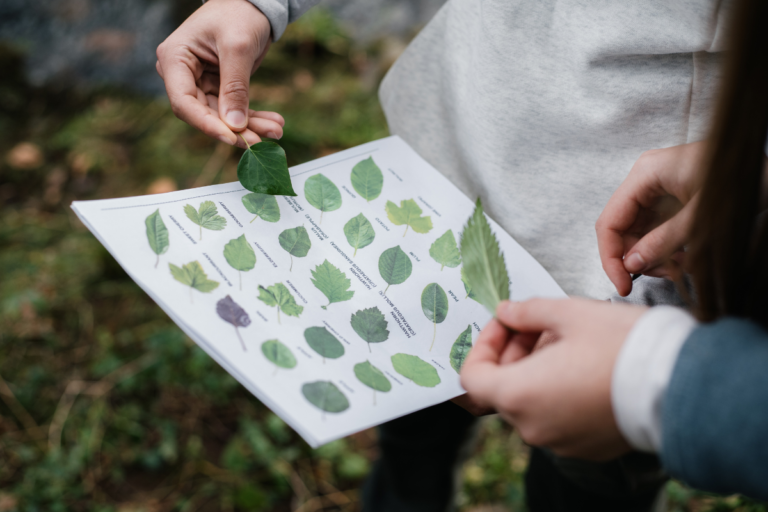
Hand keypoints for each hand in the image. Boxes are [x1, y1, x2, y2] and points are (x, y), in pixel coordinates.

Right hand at [156, 0, 283, 147]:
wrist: (253, 2)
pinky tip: (274, 123)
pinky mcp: (217, 87)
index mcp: (174, 59)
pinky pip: (234, 109)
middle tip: (260, 141)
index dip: (207, 124)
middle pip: (204, 113)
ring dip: (250, 126)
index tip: (233, 138)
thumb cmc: (239, 14)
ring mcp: (199, 81)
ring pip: (222, 116)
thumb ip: (235, 88)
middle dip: (234, 129)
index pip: (184, 102)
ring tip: (277, 130)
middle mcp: (182, 74)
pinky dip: (254, 118)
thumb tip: (235, 127)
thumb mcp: (238, 48)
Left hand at [461, 299, 645, 460]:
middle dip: (513, 352)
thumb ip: (527, 312)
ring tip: (567, 340)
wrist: (680, 383)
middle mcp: (533, 427)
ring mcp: (560, 442)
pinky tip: (583, 365)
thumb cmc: (622, 346)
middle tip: (538, 324)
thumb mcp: (569, 313)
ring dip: (536, 370)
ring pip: (531, 402)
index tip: (504, 324)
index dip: (483, 346)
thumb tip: (506, 311)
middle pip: (503, 388)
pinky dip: (558, 391)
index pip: (472, 378)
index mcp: (519, 396)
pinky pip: (557, 417)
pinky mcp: (586, 447)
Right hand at [595, 142, 706, 295]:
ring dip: (657, 257)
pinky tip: (687, 257)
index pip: (609, 222)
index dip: (611, 257)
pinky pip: (658, 232)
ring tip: (683, 266)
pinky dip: (669, 250)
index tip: (622, 284)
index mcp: (645, 174)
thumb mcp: (702, 216)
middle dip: (640, 258)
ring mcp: (658, 191)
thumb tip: (633, 264)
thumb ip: (664, 241)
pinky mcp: (671, 201)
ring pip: (640, 235)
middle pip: (623, 231)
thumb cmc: (744, 176)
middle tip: (661, 276)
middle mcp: (646, 181)